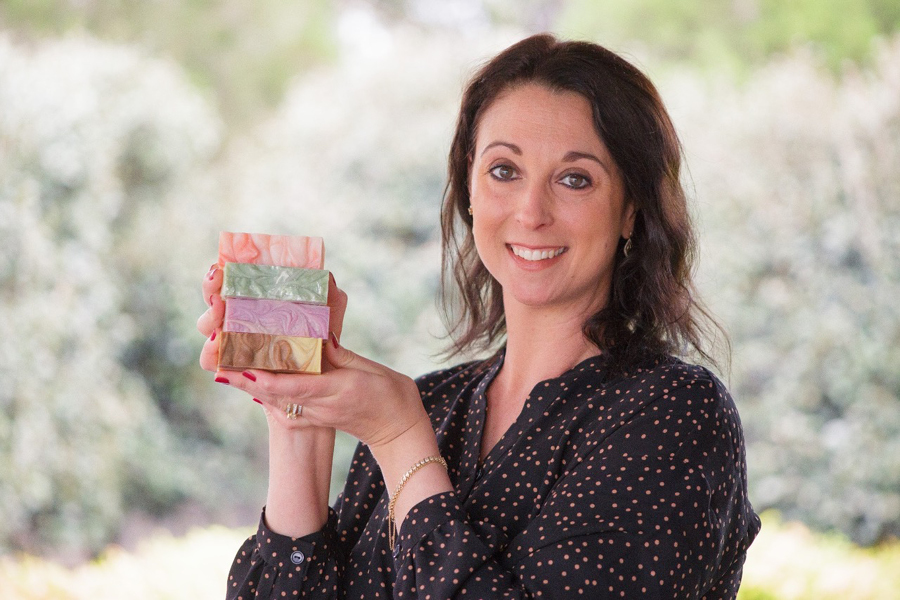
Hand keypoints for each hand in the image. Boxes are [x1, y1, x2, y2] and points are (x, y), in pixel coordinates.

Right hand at [195, 262, 347, 378]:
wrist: (320, 372)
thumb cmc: (319, 336)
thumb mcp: (328, 313)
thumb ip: (330, 295)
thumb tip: (326, 276)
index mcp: (254, 296)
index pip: (228, 279)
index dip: (219, 273)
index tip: (220, 269)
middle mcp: (237, 314)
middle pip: (212, 297)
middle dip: (210, 289)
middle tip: (219, 289)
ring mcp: (230, 338)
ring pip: (207, 326)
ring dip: (210, 320)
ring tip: (220, 318)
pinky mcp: (230, 364)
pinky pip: (211, 359)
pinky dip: (212, 354)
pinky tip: (220, 349)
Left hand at [225, 340, 428, 448]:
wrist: (399, 430)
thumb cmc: (391, 396)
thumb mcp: (371, 370)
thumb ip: (342, 356)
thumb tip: (321, 339)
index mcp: (335, 391)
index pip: (295, 386)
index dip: (268, 379)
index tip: (245, 370)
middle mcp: (321, 406)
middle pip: (276, 394)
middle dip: (246, 381)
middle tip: (220, 367)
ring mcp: (317, 415)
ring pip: (277, 401)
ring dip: (252, 388)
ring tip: (227, 372)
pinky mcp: (317, 418)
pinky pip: (286, 407)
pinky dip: (267, 396)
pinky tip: (253, 386)